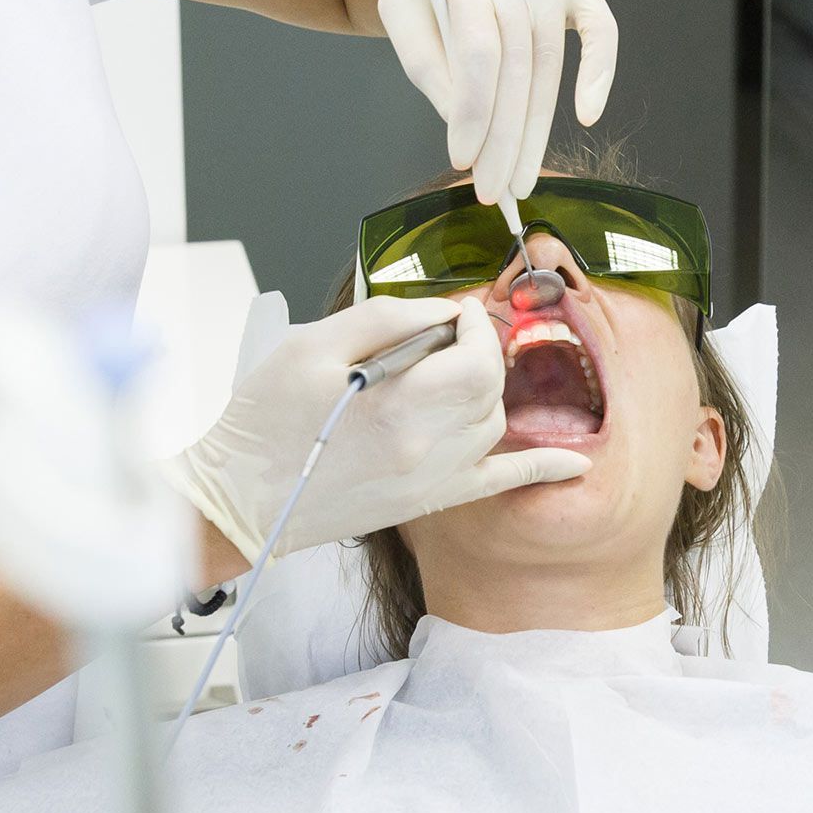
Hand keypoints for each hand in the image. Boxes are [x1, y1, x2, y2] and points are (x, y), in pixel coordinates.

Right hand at [162, 296, 589, 560]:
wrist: (240, 499)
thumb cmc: (263, 422)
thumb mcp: (311, 347)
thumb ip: (384, 318)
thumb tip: (440, 310)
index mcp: (399, 405)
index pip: (476, 353)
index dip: (472, 323)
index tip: (451, 313)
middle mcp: (427, 447)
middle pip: (491, 386)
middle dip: (480, 351)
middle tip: (449, 337)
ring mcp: (432, 480)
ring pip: (493, 423)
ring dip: (483, 390)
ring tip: (446, 377)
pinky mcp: (426, 502)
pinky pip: (500, 484)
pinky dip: (541, 469)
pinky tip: (572, 464)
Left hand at [378, 0, 617, 204]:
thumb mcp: (401, 0)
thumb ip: (424, 60)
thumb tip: (457, 123)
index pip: (477, 54)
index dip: (473, 113)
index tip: (463, 160)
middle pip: (517, 70)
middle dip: (505, 140)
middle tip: (496, 191)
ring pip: (550, 64)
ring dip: (538, 129)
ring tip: (521, 177)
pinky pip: (602, 30)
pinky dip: (601, 73)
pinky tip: (587, 115)